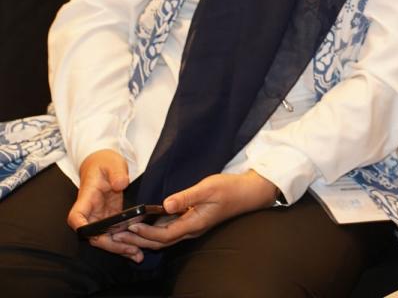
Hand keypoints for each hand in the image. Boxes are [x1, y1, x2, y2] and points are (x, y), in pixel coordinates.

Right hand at [68, 149, 141, 260]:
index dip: (82, 228)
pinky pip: (115, 234)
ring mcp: (99, 217)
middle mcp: (90, 212)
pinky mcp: (110, 219)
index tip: (93, 235)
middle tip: (130, 250)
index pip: (77, 218)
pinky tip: (137, 250)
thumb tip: (120, 184)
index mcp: (86, 198)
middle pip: (93, 235)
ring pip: (105, 239)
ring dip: (119, 248)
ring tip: (137, 256)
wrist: (103, 163)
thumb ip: (116, 173)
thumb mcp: (112, 163)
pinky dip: (125, 243)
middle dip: (110, 245)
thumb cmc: (104, 162)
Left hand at [113, 170, 277, 250]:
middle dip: (137, 240)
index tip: (130, 225)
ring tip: (123, 231)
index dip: (145, 232)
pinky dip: (153, 230)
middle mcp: (191, 229)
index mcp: (194, 223)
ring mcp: (191, 226)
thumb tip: (165, 204)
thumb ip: (187, 196)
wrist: (249, 193)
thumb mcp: (209, 188)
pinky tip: (143, 224)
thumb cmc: (230, 189)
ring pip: (162, 238)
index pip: (164, 235)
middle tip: (116, 235)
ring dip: (142, 236)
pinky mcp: (192, 221)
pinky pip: (169, 230)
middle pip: (159, 241)